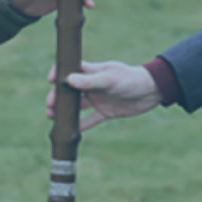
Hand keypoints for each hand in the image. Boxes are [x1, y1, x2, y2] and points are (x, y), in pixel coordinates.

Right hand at [46, 60, 160, 130]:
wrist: (152, 91)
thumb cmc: (131, 78)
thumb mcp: (110, 78)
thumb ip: (90, 81)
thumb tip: (68, 79)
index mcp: (92, 71)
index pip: (70, 69)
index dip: (58, 73)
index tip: (50, 80)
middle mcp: (93, 85)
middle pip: (70, 91)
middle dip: (58, 97)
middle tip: (49, 106)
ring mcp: (98, 99)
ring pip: (77, 106)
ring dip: (65, 111)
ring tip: (52, 118)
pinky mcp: (106, 112)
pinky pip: (90, 120)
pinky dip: (81, 125)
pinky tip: (71, 131)